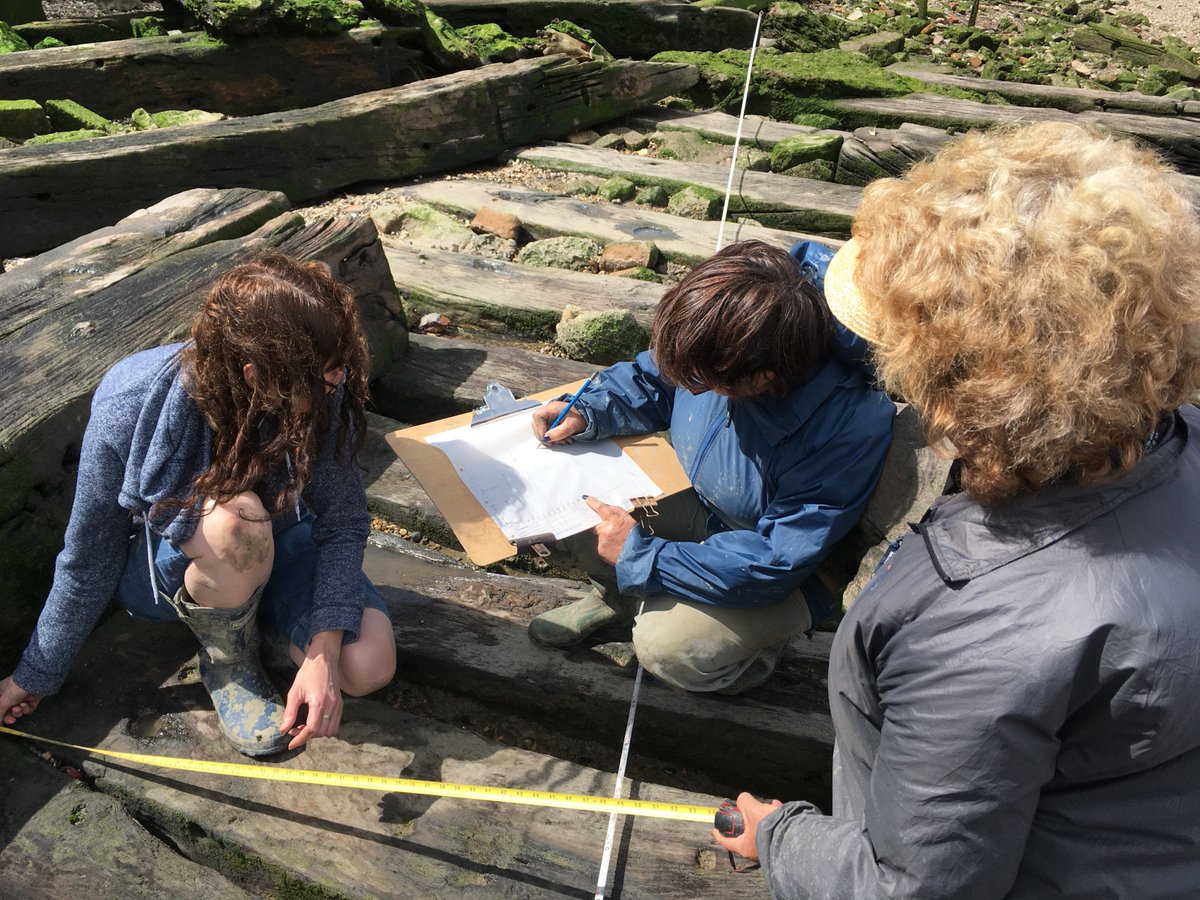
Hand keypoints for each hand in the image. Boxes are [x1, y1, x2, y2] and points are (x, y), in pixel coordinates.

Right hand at [1, 675, 42, 725]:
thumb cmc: (18, 685)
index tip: (0, 723)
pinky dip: (26, 709)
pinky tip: (26, 704)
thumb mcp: (4, 701)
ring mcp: (21, 698)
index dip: (0, 714)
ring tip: (18, 708)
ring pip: (17, 712)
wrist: (36, 682)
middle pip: (7, 712)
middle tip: (11, 719)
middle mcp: (10, 695)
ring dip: (17, 712)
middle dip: (9, 717)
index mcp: (1, 692)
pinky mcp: (31, 700)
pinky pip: (27, 710)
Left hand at [280, 631, 343, 749]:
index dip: (301, 739)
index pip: (312, 729)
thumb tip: (283, 729)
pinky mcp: (340, 704)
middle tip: (294, 731)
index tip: (291, 745)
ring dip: (317, 734)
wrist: (324, 660)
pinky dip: (325, 728)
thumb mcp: (295, 692)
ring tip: (304, 727)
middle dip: (307, 736)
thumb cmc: (308, 673)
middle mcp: (331, 706)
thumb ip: (290, 712)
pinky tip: (314, 722)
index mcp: (319, 702)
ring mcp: (338, 705)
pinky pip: (335, 724)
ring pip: (330, 731)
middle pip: (321, 732)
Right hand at [531, 401, 586, 444]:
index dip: (539, 428)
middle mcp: (549, 411)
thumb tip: (547, 438)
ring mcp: (549, 417)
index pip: (538, 416)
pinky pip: (547, 431)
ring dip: (551, 438)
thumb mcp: (571, 426)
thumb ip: (559, 432)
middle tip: (554, 442)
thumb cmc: (581, 418)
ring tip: (563, 441)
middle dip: (545, 436)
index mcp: (552, 408)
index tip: (546, 437)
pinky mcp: (551, 422)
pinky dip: (553, 437)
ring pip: (542, 429)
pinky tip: (562, 439)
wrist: (588, 417)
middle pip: (537, 424)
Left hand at [584, 495, 635, 565]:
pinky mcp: (601, 551)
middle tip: (613, 529)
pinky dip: (607, 544)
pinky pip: (601, 544)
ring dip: (606, 536)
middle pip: (597, 524)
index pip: (601, 509)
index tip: (587, 499)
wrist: (638, 556)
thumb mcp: (630, 520)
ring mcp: (602, 542)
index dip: (593, 503)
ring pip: (600, 535)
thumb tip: (607, 508)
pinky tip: (615, 546)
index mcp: (614, 521)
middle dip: (602, 525)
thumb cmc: (637, 538)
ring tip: (618, 540)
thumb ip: (618, 512)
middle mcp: (605, 531)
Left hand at [712, 792, 782, 862]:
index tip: (714, 830)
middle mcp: (755, 852)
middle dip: (750, 817)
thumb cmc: (768, 826)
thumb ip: (744, 801)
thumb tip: (743, 799)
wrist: (793, 835)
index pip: (727, 842)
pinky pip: (773, 830)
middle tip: (752, 808)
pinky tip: (778, 807)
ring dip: (765, 815)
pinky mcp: (779, 844)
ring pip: (762, 829)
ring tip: (771, 805)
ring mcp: (768, 849)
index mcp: (744, 847)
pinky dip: (774, 819)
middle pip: (747, 832)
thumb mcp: (752, 809)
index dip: (719, 835)